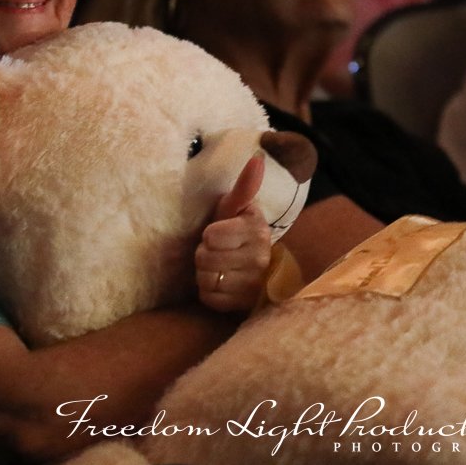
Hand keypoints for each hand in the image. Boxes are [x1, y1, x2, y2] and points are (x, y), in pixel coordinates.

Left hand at [195, 153, 271, 311]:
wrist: (251, 265)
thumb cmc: (235, 230)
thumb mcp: (236, 207)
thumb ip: (244, 186)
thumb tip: (257, 159)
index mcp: (258, 230)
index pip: (211, 236)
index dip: (208, 235)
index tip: (218, 233)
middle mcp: (261, 259)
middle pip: (205, 259)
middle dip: (204, 255)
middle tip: (217, 251)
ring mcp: (255, 285)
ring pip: (207, 280)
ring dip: (206, 274)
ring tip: (219, 267)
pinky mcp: (245, 305)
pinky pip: (210, 298)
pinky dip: (209, 292)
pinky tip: (221, 283)